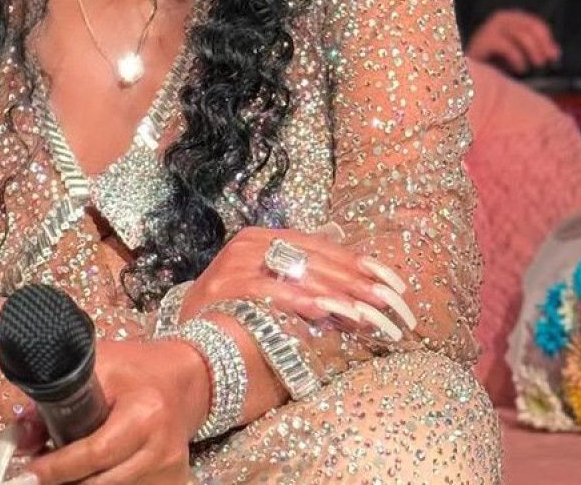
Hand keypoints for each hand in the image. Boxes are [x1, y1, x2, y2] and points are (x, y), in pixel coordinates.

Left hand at [19, 339, 201, 483]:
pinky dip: (103, 483)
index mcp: (145, 414)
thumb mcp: (97, 368)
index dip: (57, 467)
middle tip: (37, 476)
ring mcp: (169, 471)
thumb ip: (58, 398)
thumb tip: (21, 436)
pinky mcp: (172, 482)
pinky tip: (90, 472)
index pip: (94, 452)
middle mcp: (161, 449)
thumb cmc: (136, 369)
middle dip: (65, 482)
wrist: (184, 379)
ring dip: (82, 484)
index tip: (28, 474)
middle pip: (101, 484)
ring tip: (62, 470)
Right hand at [179, 226, 415, 344]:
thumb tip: (361, 279)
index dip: (362, 265)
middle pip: (317, 260)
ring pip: (298, 274)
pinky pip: (270, 291)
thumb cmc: (235, 318)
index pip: (324, 247)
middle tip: (393, 305)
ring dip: (337, 295)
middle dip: (359, 284)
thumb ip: (308, 280)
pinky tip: (326, 312)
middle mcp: (251, 243)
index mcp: (266, 238)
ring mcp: (236, 262)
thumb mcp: (271, 291)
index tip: (396, 285)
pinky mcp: (225, 286)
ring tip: (368, 313)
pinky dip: (299, 300)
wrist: (185, 343)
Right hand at [465, 8, 559, 75]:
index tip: (555, 54)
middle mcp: (498, 19)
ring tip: (534, 65)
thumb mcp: (517, 52)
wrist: (466, 73)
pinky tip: (519, 67)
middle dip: (542, 44)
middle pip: (529, 25)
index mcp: (508, 19)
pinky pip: (506, 44)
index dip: (547, 38)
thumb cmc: (493, 63)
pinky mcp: (481, 41)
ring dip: (532, 51)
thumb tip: (554, 51)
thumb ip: (534, 48)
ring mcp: (488, 29)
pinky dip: (516, 57)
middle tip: (546, 60)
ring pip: (520, 33)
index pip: (534, 22)